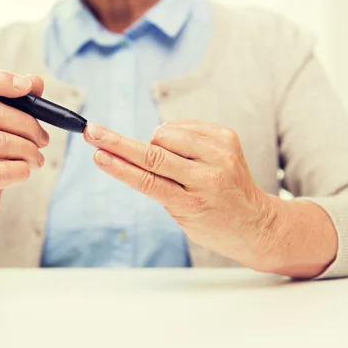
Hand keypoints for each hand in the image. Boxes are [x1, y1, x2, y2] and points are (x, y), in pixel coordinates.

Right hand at [83, 120, 277, 269]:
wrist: (255, 221)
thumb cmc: (211, 222)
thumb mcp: (180, 214)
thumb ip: (158, 184)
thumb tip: (130, 151)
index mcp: (192, 203)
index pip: (147, 180)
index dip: (118, 166)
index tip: (97, 154)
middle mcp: (209, 176)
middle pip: (152, 153)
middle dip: (117, 141)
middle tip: (92, 131)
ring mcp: (220, 154)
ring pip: (166, 133)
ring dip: (154, 142)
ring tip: (168, 160)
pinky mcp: (226, 136)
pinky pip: (183, 126)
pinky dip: (173, 135)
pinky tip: (183, 150)